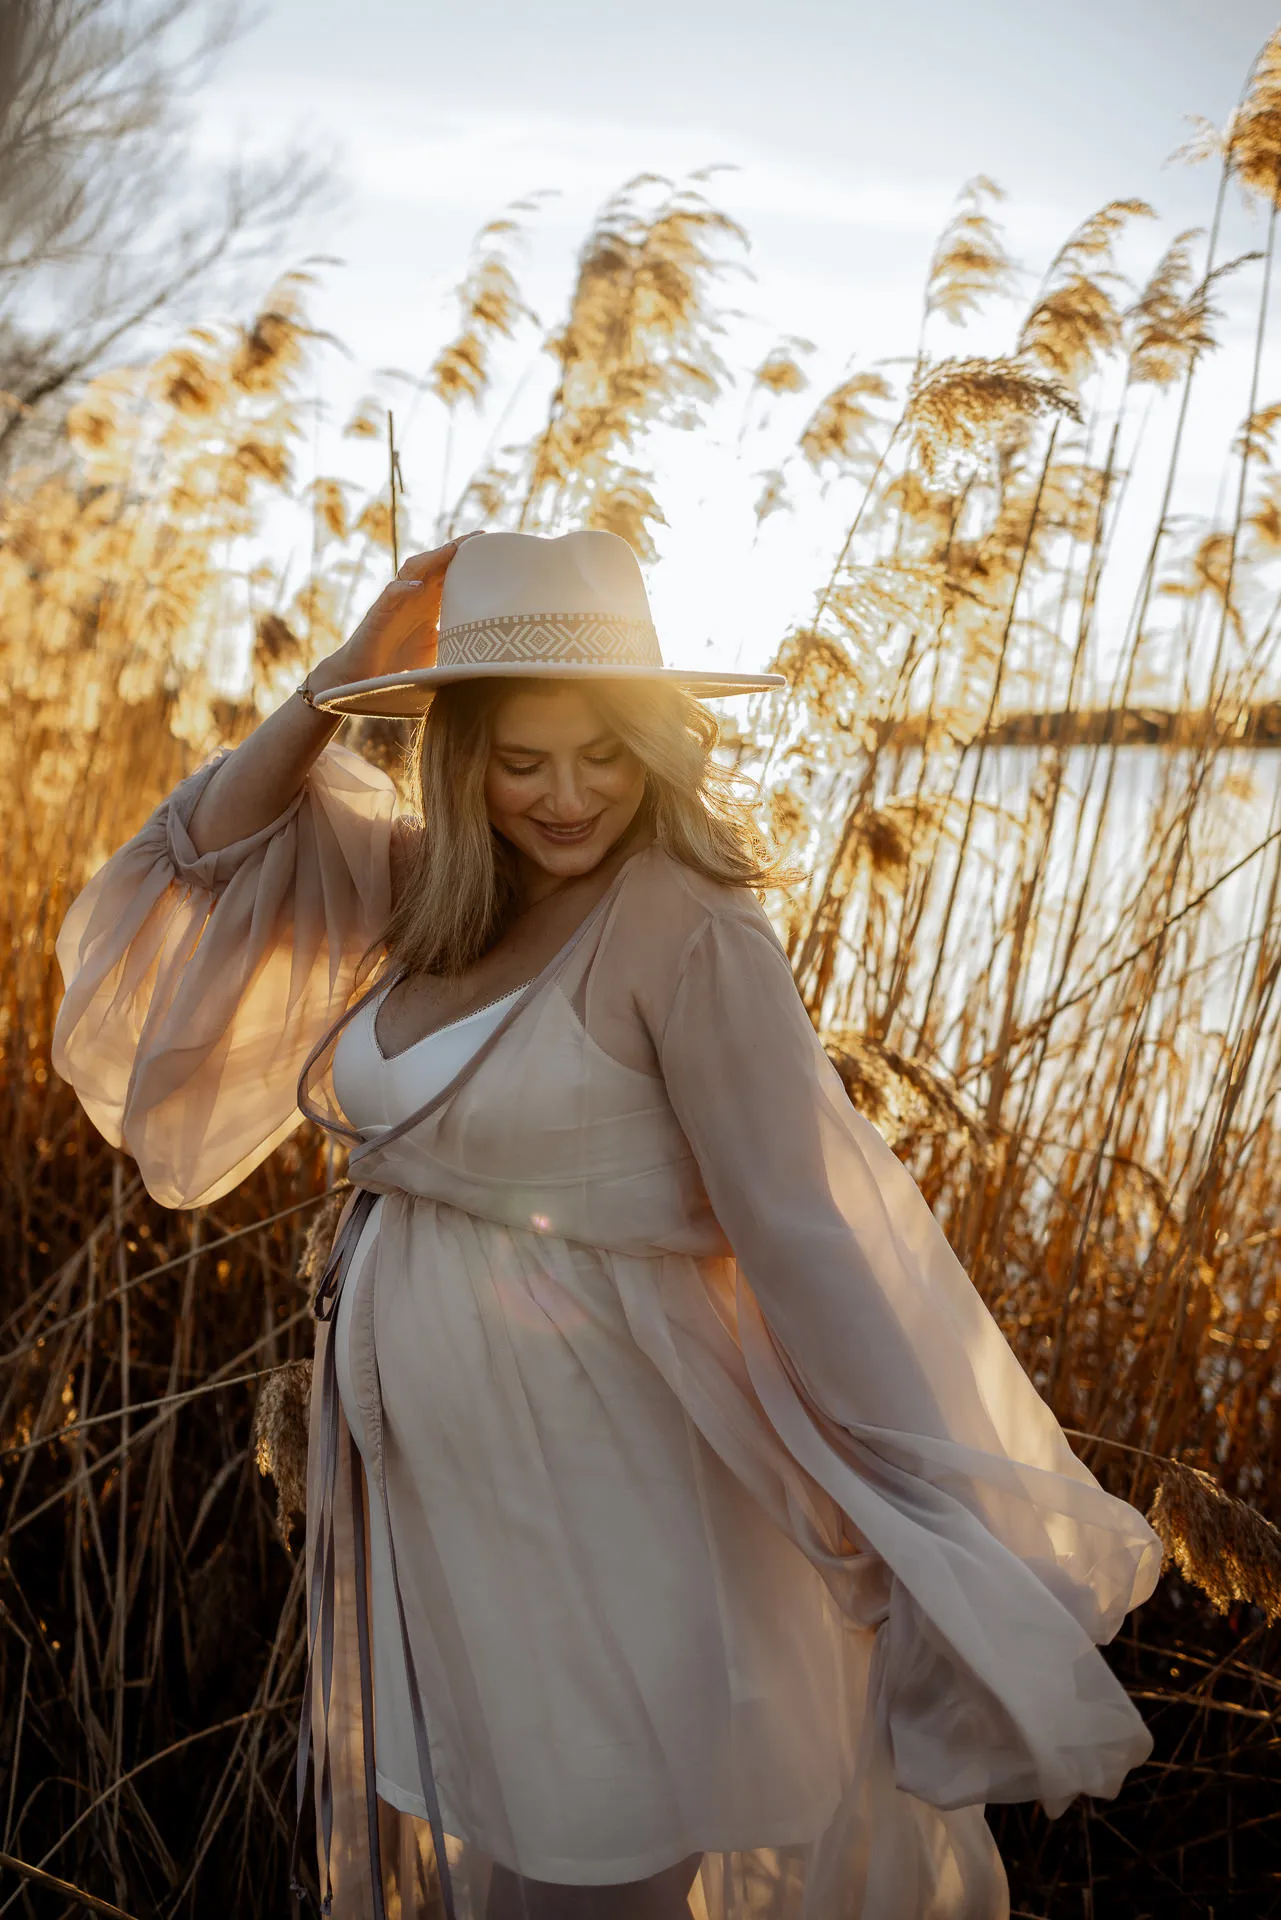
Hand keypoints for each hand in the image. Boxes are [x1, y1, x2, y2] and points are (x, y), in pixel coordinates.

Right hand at [313, 533, 483, 691]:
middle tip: (477, 537)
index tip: (490, 543)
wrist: (367, 682)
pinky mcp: (378, 616)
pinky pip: (390, 595)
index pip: (449, 572)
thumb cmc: (402, 666)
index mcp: (429, 603)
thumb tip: (493, 642)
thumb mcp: (440, 650)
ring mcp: (395, 603)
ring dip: (431, 559)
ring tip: (451, 551)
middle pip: (434, 564)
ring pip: (411, 570)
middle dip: (454, 548)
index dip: (466, 557)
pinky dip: (403, 588)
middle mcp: (413, 597)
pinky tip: (418, 587)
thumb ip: (459, 640)